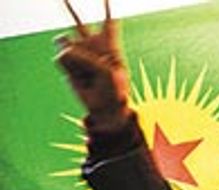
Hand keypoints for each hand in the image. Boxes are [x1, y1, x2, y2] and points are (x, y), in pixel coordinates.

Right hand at [54, 0, 130, 127]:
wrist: (106, 106)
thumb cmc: (113, 88)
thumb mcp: (106, 72)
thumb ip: (86, 58)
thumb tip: (64, 51)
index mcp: (109, 44)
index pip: (109, 21)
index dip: (106, 5)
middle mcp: (91, 45)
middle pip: (79, 22)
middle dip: (69, 7)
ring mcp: (78, 53)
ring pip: (64, 41)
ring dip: (71, 53)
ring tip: (85, 69)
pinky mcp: (67, 63)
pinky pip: (62, 58)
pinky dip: (69, 67)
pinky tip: (80, 76)